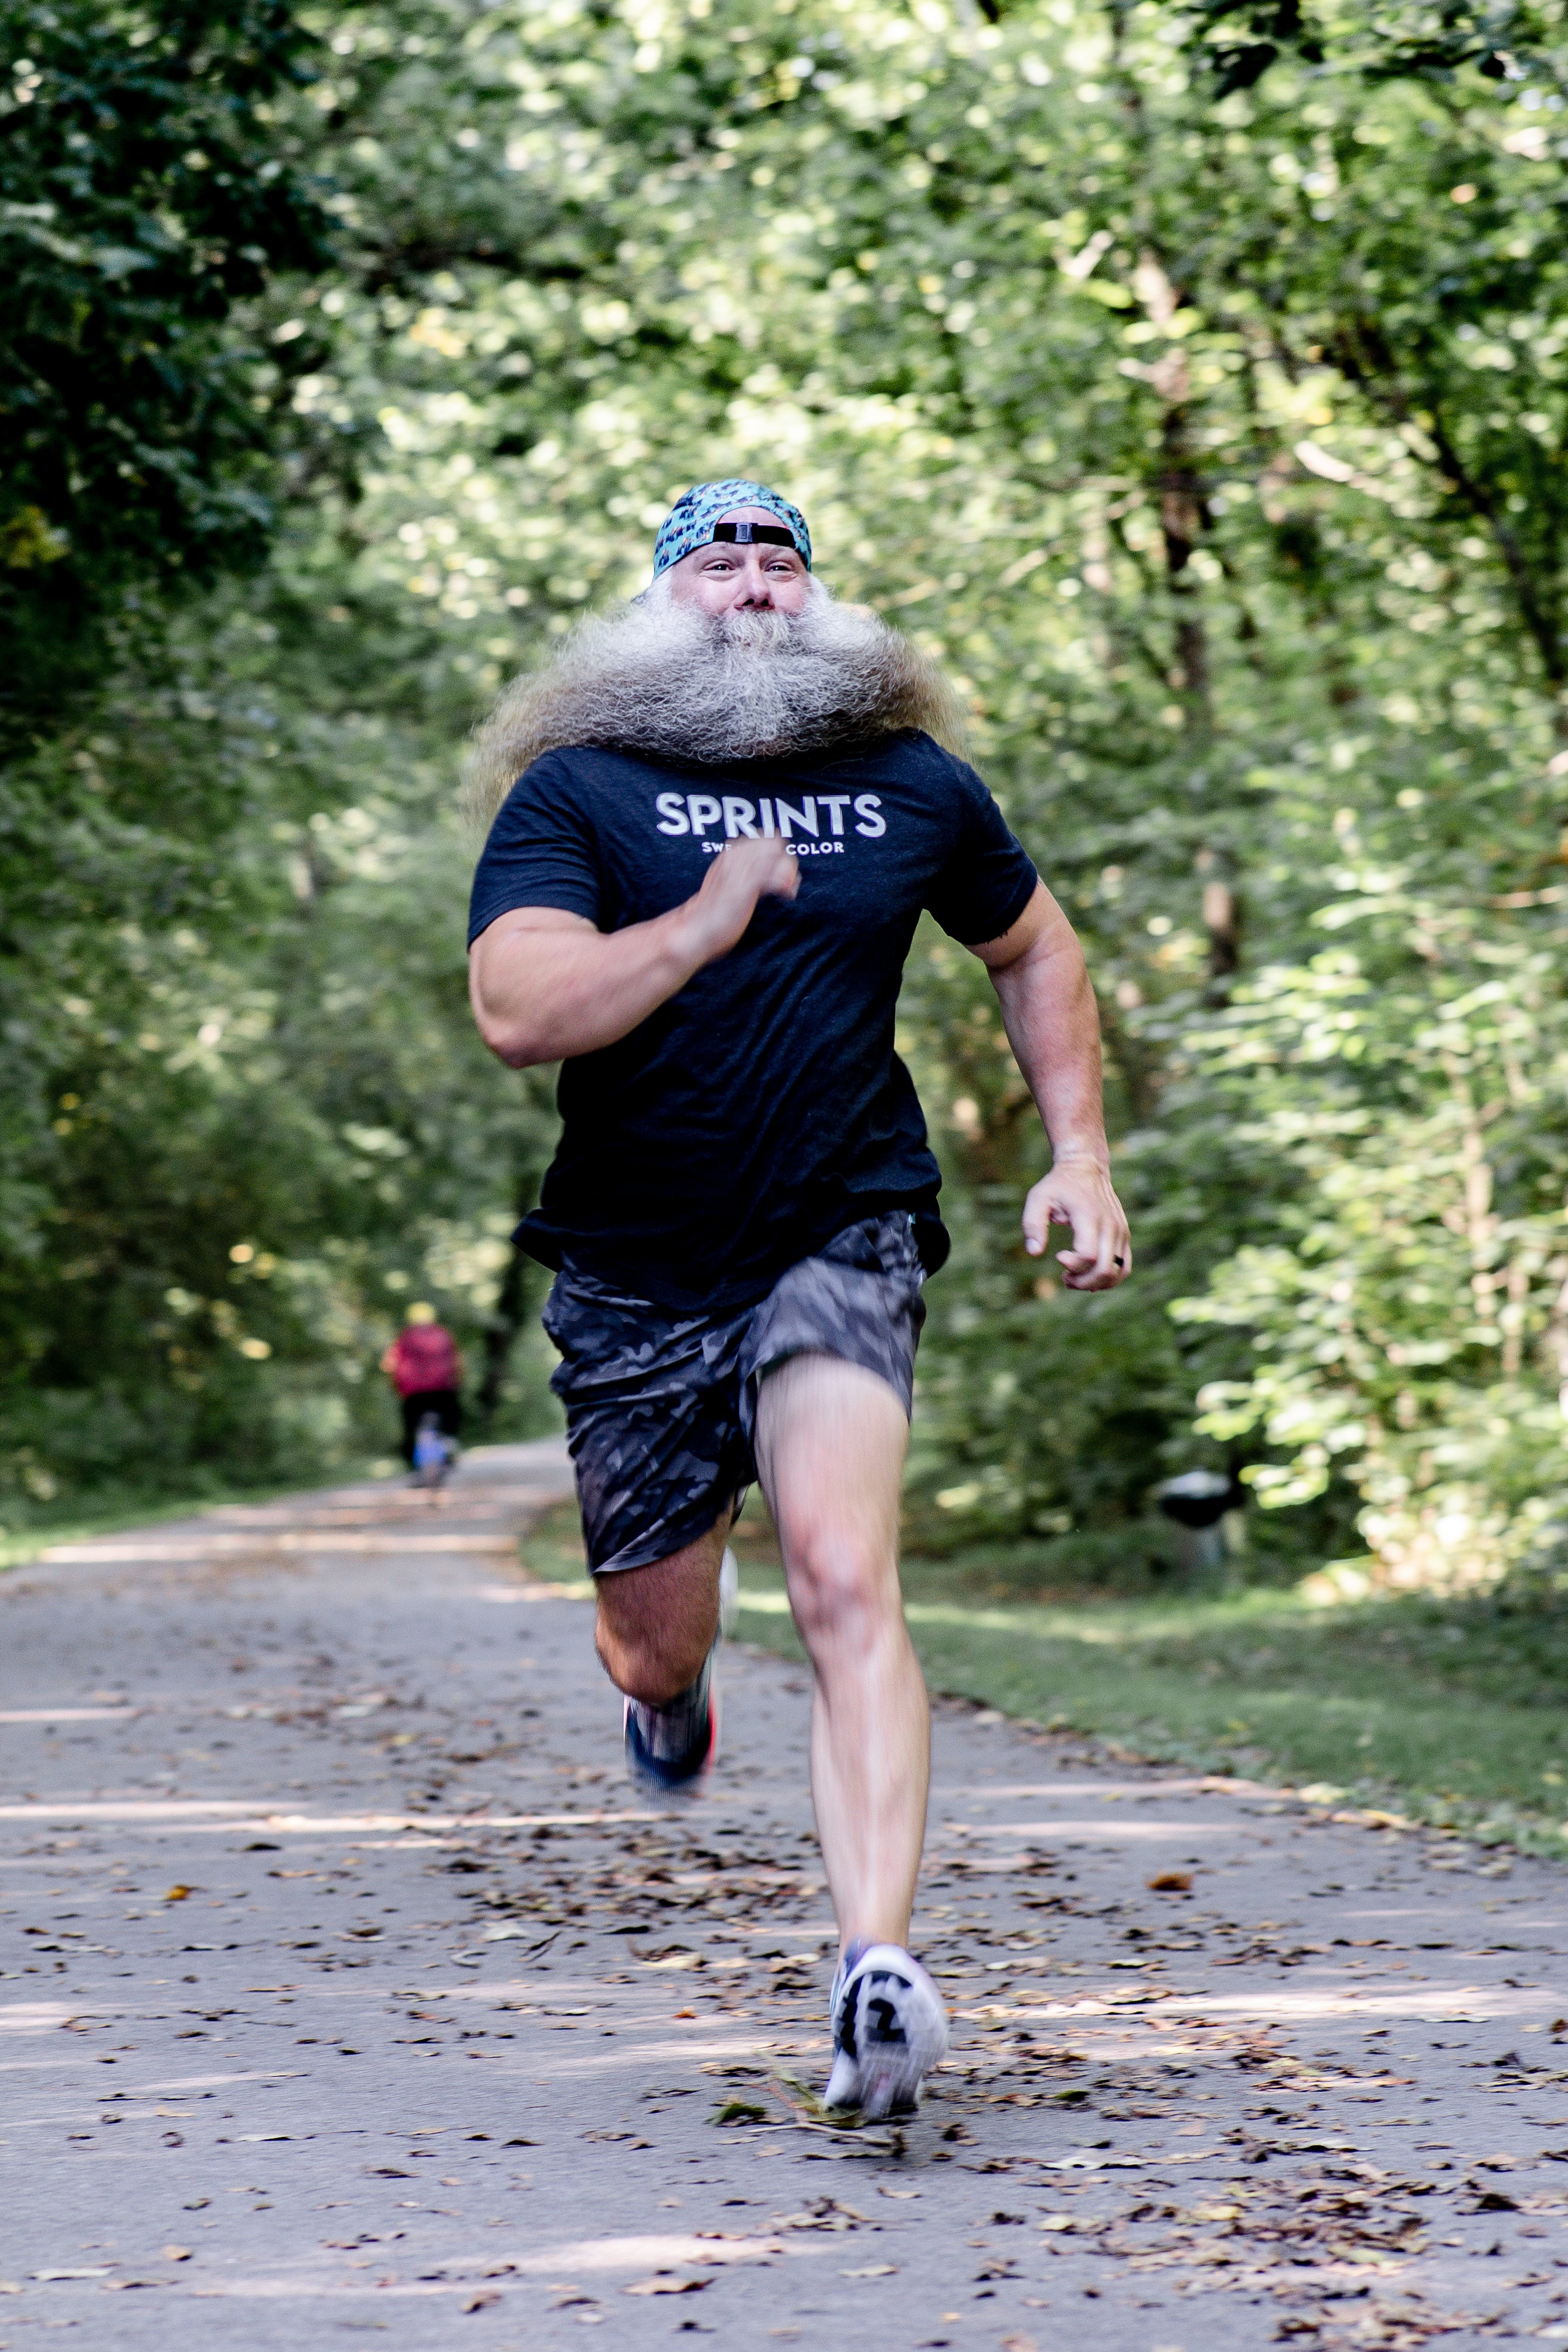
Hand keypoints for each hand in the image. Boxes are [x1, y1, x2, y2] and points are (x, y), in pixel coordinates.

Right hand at [681, 833, 798, 960]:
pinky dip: (784, 884)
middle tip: (787, 881)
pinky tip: (785, 895)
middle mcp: (733, 859)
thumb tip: (769, 869)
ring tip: (787, 889)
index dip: (779, 853)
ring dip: (787, 872)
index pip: (765, 838)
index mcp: (730, 855)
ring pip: (774, 855)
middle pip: (773, 843)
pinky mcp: (742, 890)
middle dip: (786, 860)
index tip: (781, 872)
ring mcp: (737, 873)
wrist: (695, 930)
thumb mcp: (728, 883)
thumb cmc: (714, 911)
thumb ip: (745, 872)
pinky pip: (771, 877)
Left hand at [1022, 1160, 1130, 1290]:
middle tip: (1064, 1277)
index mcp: (1089, 1216)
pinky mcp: (1124, 1236)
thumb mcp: (1038, 1198)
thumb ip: (1032, 1225)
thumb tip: (1034, 1252)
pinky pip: (1124, 1267)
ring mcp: (1121, 1232)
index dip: (1072, 1265)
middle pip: (1105, 1269)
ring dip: (1095, 1284)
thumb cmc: (1059, 1185)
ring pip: (1117, 1272)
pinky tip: (1090, 1278)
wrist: (1086, 1167)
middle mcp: (1110, 1225)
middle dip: (1082, 1282)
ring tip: (1075, 1279)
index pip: (1088, 1255)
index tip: (1058, 1256)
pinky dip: (1109, 1279)